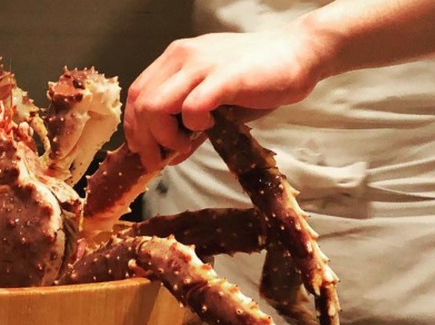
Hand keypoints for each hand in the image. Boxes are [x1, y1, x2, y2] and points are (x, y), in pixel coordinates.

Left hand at [124, 28, 325, 168]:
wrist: (299, 53)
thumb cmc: (258, 77)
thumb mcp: (215, 102)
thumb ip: (189, 125)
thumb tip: (171, 155)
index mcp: (174, 60)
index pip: (136, 94)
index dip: (135, 128)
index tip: (145, 152)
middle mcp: (181, 57)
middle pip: (140, 103)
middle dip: (144, 140)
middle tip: (160, 160)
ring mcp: (200, 65)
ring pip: (155, 106)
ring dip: (163, 135)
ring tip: (185, 145)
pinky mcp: (224, 77)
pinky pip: (191, 107)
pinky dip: (193, 126)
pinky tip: (209, 128)